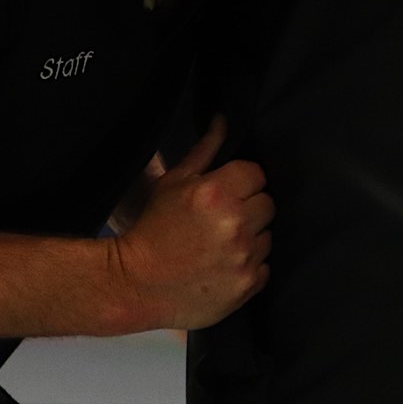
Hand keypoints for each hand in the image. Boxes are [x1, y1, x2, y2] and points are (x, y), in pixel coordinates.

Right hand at [113, 116, 274, 329]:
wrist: (134, 285)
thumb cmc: (152, 229)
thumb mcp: (173, 183)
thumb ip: (205, 149)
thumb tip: (225, 118)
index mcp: (216, 192)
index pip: (257, 174)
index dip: (241, 182)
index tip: (225, 193)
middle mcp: (236, 223)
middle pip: (268, 203)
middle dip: (248, 208)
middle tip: (221, 220)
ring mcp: (244, 256)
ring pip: (268, 236)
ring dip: (250, 238)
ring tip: (220, 245)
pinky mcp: (248, 284)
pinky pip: (264, 266)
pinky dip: (249, 266)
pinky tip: (223, 266)